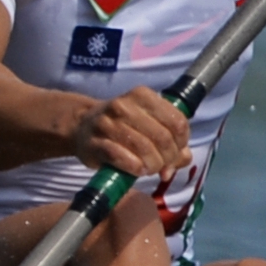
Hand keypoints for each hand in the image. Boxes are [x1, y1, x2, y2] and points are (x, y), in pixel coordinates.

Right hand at [66, 87, 191, 177]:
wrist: (82, 126)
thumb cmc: (123, 126)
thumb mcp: (149, 124)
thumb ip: (172, 141)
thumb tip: (182, 160)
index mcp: (143, 95)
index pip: (177, 121)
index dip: (181, 142)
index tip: (176, 152)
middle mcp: (125, 105)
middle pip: (162, 137)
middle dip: (168, 158)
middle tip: (162, 166)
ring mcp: (108, 123)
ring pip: (144, 148)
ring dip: (152, 165)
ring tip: (150, 169)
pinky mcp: (95, 142)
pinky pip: (122, 157)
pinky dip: (135, 167)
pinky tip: (137, 170)